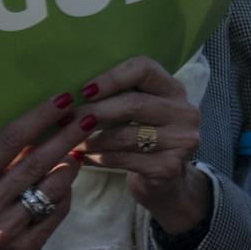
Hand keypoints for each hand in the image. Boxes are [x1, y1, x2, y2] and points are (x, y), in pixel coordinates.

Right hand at [0, 91, 97, 249]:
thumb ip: (3, 157)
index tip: (63, 99)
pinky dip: (66, 194)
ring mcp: (6, 230)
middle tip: (89, 117)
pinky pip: (59, 210)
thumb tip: (45, 122)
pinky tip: (65, 185)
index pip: (9, 141)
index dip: (39, 118)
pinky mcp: (26, 247)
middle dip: (67, 136)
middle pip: (36, 163)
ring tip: (75, 155)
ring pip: (54, 188)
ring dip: (70, 166)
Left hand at [73, 57, 210, 235]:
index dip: (112, 77)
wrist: (166, 180)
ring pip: (126, 135)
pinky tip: (82, 158)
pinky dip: (97, 158)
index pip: (145, 69)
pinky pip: (123, 159)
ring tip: (70, 143)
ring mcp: (181, 140)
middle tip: (65, 121)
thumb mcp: (141, 111)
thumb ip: (120, 96)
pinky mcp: (168, 166)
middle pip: (134, 104)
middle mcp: (185, 112)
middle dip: (94, 112)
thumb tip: (70, 93)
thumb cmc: (144, 137)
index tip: (85, 91)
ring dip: (92, 139)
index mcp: (174, 90)